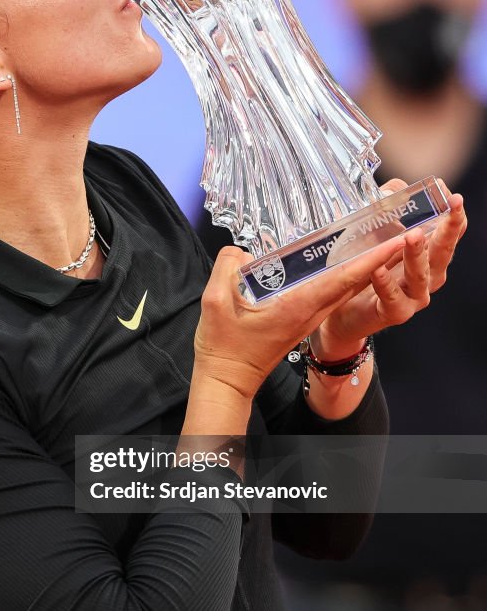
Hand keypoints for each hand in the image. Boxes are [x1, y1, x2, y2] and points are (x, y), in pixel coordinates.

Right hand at [194, 235, 411, 399]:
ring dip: (364, 266)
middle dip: (378, 257)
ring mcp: (307, 318)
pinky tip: (343, 263)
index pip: (343, 279)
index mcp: (298, 306)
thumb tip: (241, 251)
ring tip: (377, 240)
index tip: (395, 242)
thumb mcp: (215, 302)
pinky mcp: (301, 321)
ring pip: (345, 288)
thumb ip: (228, 268)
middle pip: (353, 282)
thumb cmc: (224, 347)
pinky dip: (345, 276)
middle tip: (396, 230)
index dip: (371, 259)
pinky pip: (330, 294)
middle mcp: (310, 312)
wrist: (228, 380)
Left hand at [312, 178, 467, 359]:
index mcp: (429, 254)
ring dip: (416, 253)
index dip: (454, 213)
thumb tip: (393, 189)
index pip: (449, 231)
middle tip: (451, 206)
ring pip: (420, 275)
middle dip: (448, 227)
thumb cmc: (365, 271)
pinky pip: (392, 297)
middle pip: (444, 250)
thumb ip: (387, 212)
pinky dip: (386, 282)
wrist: (345, 313)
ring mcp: (414, 296)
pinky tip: (378, 269)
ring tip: (412, 235)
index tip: (451, 195)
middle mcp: (428, 275)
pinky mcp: (395, 312)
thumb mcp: (376, 237)